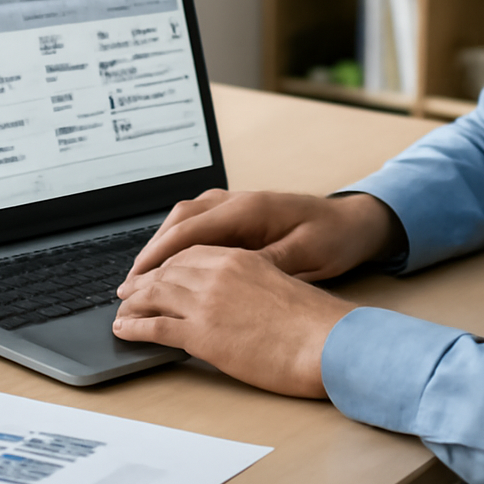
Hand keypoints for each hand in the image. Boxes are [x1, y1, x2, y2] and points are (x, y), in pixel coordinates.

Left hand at [114, 245, 354, 396]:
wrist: (325, 340)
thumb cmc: (314, 322)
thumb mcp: (281, 286)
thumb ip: (254, 283)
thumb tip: (242, 299)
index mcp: (240, 258)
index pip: (191, 254)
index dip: (169, 264)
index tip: (158, 273)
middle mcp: (219, 273)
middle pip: (168, 270)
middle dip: (145, 280)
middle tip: (129, 290)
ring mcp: (207, 301)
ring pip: (155, 294)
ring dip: (133, 302)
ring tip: (121, 310)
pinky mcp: (201, 333)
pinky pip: (155, 326)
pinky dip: (134, 327)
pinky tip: (124, 330)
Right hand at [124, 188, 401, 282]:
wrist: (353, 221)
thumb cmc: (333, 237)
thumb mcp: (307, 255)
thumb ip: (270, 262)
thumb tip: (232, 274)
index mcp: (251, 208)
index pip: (194, 228)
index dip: (162, 254)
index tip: (138, 278)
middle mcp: (239, 201)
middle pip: (182, 218)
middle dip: (153, 248)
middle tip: (131, 282)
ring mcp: (238, 205)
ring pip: (187, 218)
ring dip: (164, 243)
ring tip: (143, 276)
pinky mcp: (241, 215)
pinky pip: (201, 222)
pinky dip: (180, 240)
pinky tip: (173, 264)